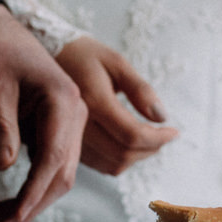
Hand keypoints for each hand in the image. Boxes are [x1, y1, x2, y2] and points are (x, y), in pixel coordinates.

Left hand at [0, 2, 87, 221]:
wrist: (3, 29)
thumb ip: (1, 127)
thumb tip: (3, 169)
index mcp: (65, 101)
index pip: (53, 161)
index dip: (32, 195)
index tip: (10, 219)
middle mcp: (77, 114)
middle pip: (63, 174)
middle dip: (32, 206)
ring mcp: (72, 122)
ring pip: (61, 174)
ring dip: (33, 201)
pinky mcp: (61, 128)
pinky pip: (54, 164)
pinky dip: (34, 186)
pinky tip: (10, 202)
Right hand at [54, 36, 179, 174]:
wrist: (47, 59)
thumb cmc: (84, 56)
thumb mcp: (116, 62)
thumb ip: (140, 89)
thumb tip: (162, 117)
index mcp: (92, 101)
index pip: (131, 135)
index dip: (158, 138)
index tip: (174, 131)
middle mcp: (77, 125)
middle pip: (123, 154)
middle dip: (151, 148)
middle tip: (164, 135)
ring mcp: (69, 139)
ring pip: (112, 164)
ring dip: (137, 157)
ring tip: (149, 139)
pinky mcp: (66, 146)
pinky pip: (100, 165)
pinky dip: (121, 159)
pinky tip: (128, 142)